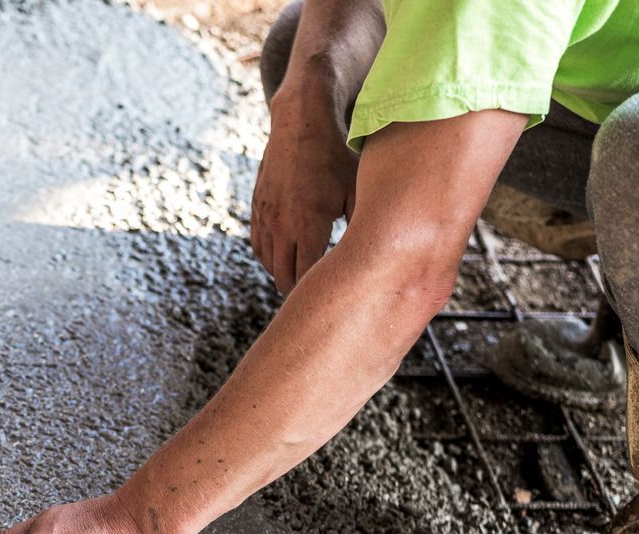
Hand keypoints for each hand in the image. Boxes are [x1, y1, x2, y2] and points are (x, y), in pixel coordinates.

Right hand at [250, 83, 359, 294]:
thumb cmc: (337, 157)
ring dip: (284, 275)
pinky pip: (259, 246)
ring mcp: (266, 218)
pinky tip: (285, 258)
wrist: (300, 124)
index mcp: (309, 225)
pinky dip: (271, 258)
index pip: (306, 278)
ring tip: (302, 281)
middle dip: (299, 291)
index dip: (316, 294)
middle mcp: (282, 226)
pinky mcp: (257, 209)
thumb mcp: (357, 190)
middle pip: (284, 277)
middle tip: (317, 299)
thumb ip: (363, 225)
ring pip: (269, 264)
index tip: (329, 303)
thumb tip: (381, 252)